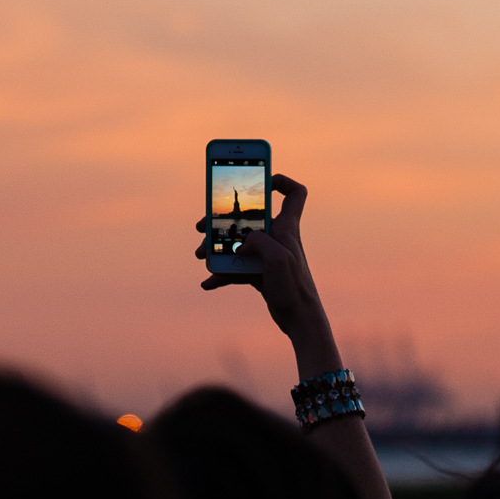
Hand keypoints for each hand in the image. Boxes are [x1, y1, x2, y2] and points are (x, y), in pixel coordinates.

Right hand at [195, 174, 339, 371]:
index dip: (281, 182)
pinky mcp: (259, 272)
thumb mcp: (277, 259)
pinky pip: (235, 267)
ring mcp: (266, 255)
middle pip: (248, 218)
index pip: (294, 194)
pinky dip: (221, 273)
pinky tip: (208, 282)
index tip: (263, 178)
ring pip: (237, 242)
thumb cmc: (294, 287)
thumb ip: (259, 241)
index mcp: (286, 228)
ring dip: (216, 247)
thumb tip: (241, 242)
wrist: (299, 320)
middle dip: (223, 219)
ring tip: (200, 255)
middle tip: (203, 225)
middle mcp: (276, 237)